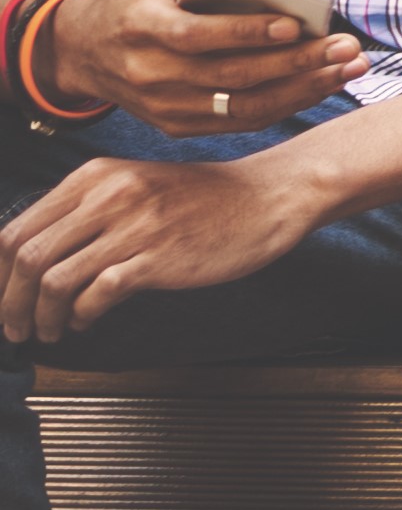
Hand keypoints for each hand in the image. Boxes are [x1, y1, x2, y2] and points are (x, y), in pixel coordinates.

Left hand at [1, 143, 335, 339]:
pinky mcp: (157, 256)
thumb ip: (87, 211)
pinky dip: (81, 317)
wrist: (267, 197)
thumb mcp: (135, 186)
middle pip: (25, 257)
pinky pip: (96, 295)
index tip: (0, 297)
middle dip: (9, 302)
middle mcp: (108, 195)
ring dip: (41, 318)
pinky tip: (87, 323)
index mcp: (95, 176)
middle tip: (14, 327)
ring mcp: (133, 225)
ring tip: (48, 332)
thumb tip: (34, 259)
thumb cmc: (204, 199)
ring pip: (52, 280)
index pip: (16, 229)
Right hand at [31, 0, 361, 134]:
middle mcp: (152, 75)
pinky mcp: (178, 125)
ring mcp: (165, 106)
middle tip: (346, 49)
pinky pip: (237, 121)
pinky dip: (282, 107)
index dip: (246, 33)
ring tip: (348, 70)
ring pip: (242, 106)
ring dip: (301, 90)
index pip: (198, 37)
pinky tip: (320, 87)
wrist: (82, 52)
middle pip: (231, 76)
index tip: (294, 24)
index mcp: (143, 29)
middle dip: (295, 63)